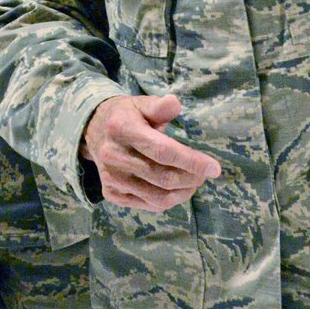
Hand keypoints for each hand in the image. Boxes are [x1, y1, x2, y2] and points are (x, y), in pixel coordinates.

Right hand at [80, 94, 220, 210]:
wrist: (94, 131)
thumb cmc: (126, 116)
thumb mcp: (141, 104)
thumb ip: (159, 106)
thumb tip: (175, 103)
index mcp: (122, 129)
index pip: (162, 151)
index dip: (191, 161)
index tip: (215, 168)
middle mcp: (114, 156)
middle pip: (163, 177)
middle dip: (191, 178)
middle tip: (205, 173)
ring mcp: (111, 178)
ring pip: (158, 197)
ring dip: (184, 192)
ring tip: (193, 181)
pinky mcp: (111, 193)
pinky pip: (149, 205)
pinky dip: (169, 200)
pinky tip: (175, 189)